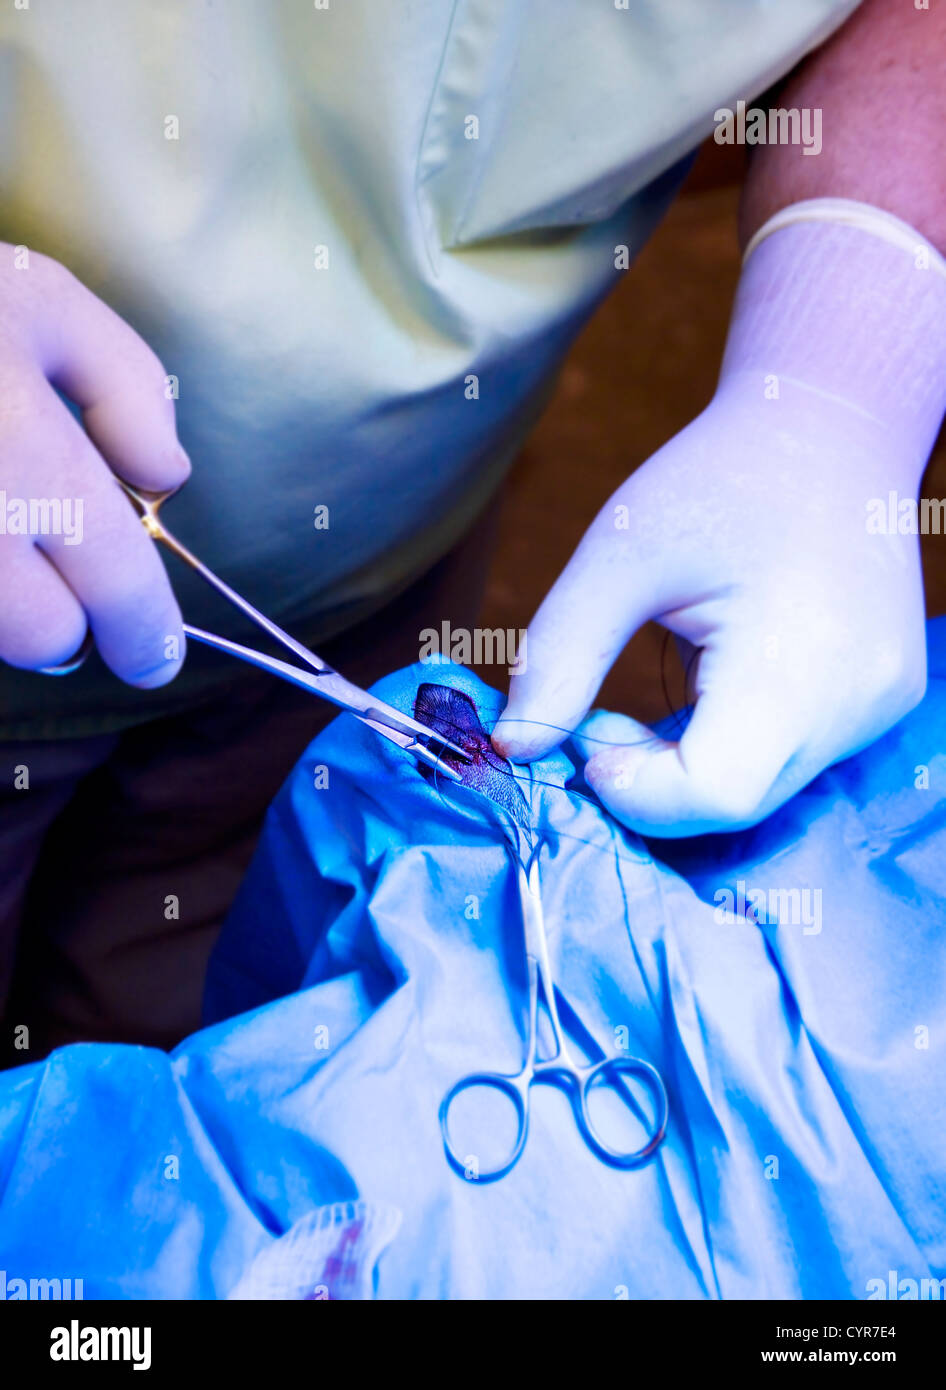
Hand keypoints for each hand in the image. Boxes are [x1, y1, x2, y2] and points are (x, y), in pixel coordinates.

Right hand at [0, 248, 188, 684]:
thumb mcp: (38, 298)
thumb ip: (128, 385)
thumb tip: (163, 478)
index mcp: (16, 441)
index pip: (110, 577)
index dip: (143, 628)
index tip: (155, 654)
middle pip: (41, 637)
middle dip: (64, 622)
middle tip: (57, 574)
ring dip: (4, 606)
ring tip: (1, 526)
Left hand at [494, 207, 945, 835]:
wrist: (831, 427)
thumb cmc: (719, 478)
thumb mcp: (619, 556)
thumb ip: (560, 657)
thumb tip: (513, 749)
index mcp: (795, 663)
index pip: (712, 796)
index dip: (634, 790)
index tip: (589, 733)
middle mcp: (854, 703)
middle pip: (736, 806)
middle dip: (654, 784)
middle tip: (609, 721)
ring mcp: (876, 707)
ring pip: (765, 792)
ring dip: (694, 767)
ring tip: (671, 685)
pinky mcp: (881, 701)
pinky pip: (796, 760)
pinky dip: (738, 746)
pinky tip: (721, 683)